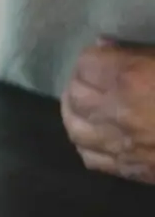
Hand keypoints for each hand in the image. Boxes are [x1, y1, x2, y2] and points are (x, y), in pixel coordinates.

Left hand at [63, 40, 154, 184]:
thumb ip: (142, 53)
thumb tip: (106, 45)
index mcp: (131, 81)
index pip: (87, 63)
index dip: (94, 56)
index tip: (105, 53)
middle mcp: (116, 114)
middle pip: (75, 95)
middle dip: (81, 82)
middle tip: (94, 78)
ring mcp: (120, 146)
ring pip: (75, 128)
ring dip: (75, 112)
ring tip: (86, 103)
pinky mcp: (130, 171)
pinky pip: (91, 157)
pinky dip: (87, 143)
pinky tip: (96, 135)